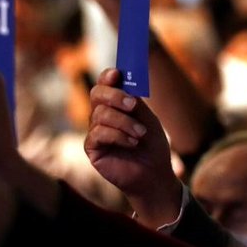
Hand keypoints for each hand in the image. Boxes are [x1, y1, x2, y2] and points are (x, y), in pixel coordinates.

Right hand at [84, 68, 180, 228]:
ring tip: (141, 134)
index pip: (104, 83)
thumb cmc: (151, 145)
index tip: (117, 73)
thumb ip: (134, 102)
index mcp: (115, 104)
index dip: (108, 76)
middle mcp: (101, 115)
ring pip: (100, 114)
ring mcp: (95, 131)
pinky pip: (98, 133)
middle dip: (115, 96)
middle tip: (133, 105)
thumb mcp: (147, 118)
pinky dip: (118, 136)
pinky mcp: (91, 148)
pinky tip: (133, 143)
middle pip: (96, 94)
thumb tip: (123, 83)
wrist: (154, 173)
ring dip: (124, 122)